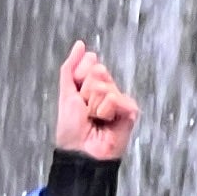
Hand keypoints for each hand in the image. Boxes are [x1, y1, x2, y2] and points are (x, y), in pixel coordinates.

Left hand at [56, 39, 137, 160]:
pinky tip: (106, 122)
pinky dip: (106, 111)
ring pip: (106, 87)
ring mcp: (119, 100)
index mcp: (92, 85)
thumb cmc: (71, 128)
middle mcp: (107, 90)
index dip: (81, 78)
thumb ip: (69, 68)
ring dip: (94, 105)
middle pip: (99, 72)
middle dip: (86, 93)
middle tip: (86, 110)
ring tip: (94, 119)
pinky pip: (116, 99)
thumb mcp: (66, 94)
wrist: (80, 150)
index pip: (91, 64)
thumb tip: (79, 44)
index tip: (77, 96)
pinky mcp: (130, 110)